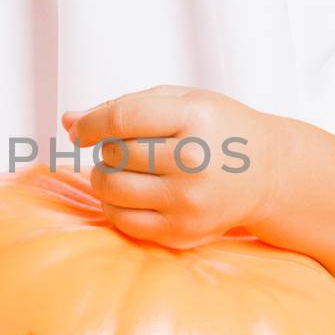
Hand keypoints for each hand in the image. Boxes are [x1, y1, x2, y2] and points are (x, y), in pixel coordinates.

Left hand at [64, 85, 283, 249]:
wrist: (267, 173)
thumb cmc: (215, 129)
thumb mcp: (179, 101)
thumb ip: (122, 106)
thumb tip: (67, 121)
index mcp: (194, 119)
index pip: (120, 120)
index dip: (89, 124)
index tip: (81, 130)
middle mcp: (194, 162)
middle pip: (113, 155)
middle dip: (106, 150)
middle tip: (125, 149)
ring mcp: (189, 201)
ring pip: (110, 188)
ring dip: (104, 177)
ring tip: (124, 170)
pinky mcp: (182, 232)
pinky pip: (121, 220)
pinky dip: (114, 205)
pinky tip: (132, 193)